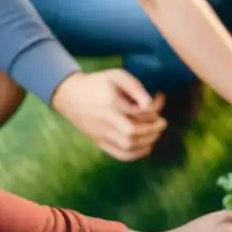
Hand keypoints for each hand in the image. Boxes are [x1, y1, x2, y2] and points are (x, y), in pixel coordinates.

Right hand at [51, 70, 166, 161]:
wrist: (69, 95)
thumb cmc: (96, 84)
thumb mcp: (116, 76)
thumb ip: (135, 87)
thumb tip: (151, 103)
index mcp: (111, 104)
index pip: (138, 112)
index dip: (154, 109)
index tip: (159, 100)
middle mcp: (105, 122)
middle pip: (133, 133)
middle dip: (153, 129)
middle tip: (162, 122)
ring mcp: (102, 135)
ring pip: (128, 146)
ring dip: (148, 141)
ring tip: (156, 133)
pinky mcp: (100, 143)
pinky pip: (120, 155)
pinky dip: (137, 154)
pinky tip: (147, 147)